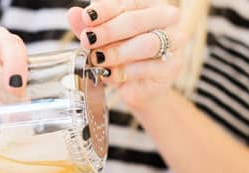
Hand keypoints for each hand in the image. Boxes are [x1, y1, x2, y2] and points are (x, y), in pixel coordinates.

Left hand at [67, 0, 186, 109]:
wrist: (140, 87)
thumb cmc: (124, 56)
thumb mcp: (104, 40)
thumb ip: (91, 27)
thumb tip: (74, 14)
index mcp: (150, 4)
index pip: (128, 2)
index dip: (105, 9)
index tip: (87, 18)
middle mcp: (167, 19)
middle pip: (137, 20)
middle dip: (109, 30)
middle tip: (88, 40)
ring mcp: (174, 43)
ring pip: (147, 44)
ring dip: (118, 52)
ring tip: (97, 58)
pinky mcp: (172, 67)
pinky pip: (147, 68)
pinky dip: (125, 72)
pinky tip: (109, 74)